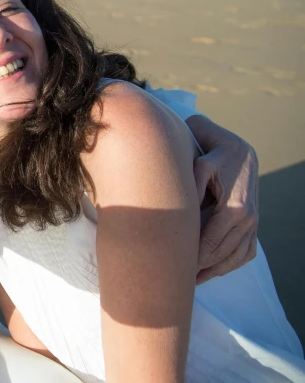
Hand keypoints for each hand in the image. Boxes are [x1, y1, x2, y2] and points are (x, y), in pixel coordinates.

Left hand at [186, 116, 258, 283]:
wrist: (238, 150)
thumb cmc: (214, 155)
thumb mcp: (202, 164)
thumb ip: (193, 184)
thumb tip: (182, 208)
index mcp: (235, 208)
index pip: (211, 242)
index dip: (194, 258)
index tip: (176, 268)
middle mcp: (248, 219)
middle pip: (221, 254)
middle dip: (201, 268)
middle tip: (177, 279)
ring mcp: (254, 223)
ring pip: (235, 257)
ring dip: (215, 271)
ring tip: (193, 281)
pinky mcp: (254, 224)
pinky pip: (246, 251)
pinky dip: (231, 264)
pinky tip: (214, 270)